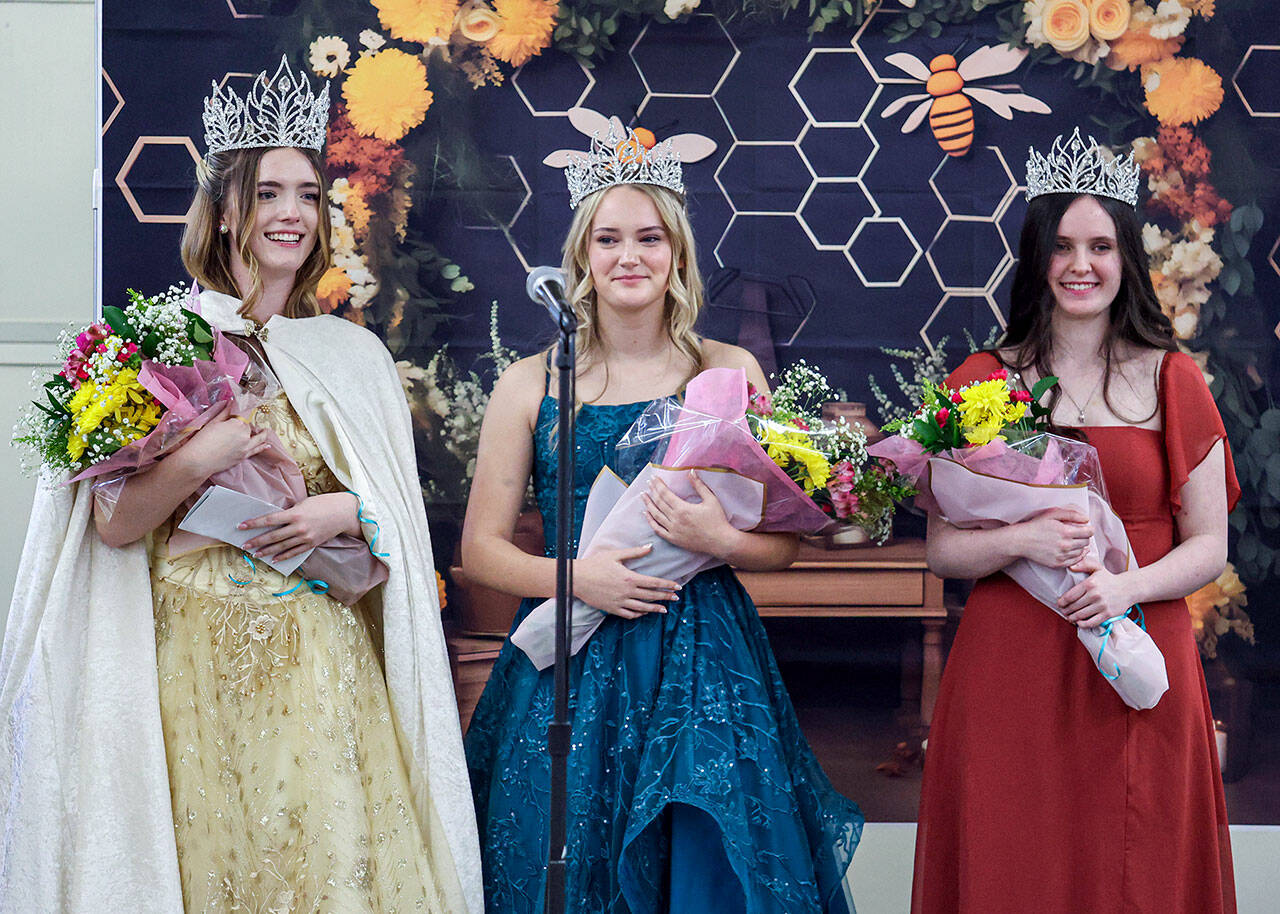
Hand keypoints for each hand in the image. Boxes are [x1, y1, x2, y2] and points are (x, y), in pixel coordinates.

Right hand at [182, 405, 272, 477]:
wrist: (198, 461)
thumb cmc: (203, 440)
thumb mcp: (214, 422)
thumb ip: (226, 412)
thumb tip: (232, 402)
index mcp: (237, 424)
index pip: (246, 413)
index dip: (246, 408)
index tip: (248, 402)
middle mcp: (245, 435)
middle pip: (248, 426)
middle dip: (245, 423)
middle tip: (238, 422)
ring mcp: (246, 447)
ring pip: (257, 437)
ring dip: (262, 433)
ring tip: (265, 430)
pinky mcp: (244, 456)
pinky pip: (257, 450)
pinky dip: (263, 446)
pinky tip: (267, 445)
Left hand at [241, 492, 359, 561]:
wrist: (344, 513)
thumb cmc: (323, 504)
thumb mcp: (304, 503)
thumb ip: (290, 512)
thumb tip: (276, 519)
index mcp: (295, 514)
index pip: (269, 519)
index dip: (254, 523)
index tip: (241, 526)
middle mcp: (299, 527)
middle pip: (273, 536)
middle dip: (257, 541)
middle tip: (244, 545)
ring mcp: (305, 537)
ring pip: (282, 546)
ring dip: (267, 551)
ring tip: (255, 553)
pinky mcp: (312, 544)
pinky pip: (294, 552)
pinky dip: (283, 556)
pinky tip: (274, 559)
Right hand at [573, 544, 680, 619]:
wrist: (576, 578)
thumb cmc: (595, 564)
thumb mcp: (615, 554)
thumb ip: (634, 552)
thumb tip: (650, 547)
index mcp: (630, 578)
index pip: (654, 582)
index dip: (667, 585)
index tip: (678, 587)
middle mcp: (627, 592)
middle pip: (651, 596)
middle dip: (665, 597)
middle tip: (676, 598)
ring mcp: (619, 602)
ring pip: (642, 608)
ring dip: (655, 609)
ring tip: (665, 610)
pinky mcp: (612, 609)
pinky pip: (629, 614)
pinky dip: (639, 614)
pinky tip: (644, 612)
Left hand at [642, 471, 734, 558]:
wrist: (720, 541)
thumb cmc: (717, 520)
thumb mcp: (711, 499)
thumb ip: (699, 485)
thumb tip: (691, 471)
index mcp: (683, 509)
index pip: (665, 494)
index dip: (658, 485)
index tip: (654, 478)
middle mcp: (675, 519)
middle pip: (659, 503)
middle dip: (652, 491)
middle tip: (648, 484)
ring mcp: (673, 530)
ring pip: (655, 515)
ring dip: (648, 504)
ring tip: (643, 496)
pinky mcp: (674, 539)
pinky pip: (658, 529)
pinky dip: (650, 521)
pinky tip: (646, 514)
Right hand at [1016, 507, 1092, 568]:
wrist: (1021, 541)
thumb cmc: (1036, 525)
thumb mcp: (1052, 514)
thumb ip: (1071, 514)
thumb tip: (1087, 519)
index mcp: (1066, 532)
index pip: (1089, 532)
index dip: (1089, 529)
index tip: (1085, 528)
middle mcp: (1066, 545)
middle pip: (1086, 542)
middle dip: (1084, 537)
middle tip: (1077, 534)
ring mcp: (1062, 556)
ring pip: (1081, 552)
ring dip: (1080, 546)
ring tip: (1072, 541)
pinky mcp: (1058, 564)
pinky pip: (1075, 561)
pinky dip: (1076, 556)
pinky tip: (1071, 550)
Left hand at [1057, 555, 1133, 627]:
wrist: (1129, 588)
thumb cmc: (1110, 579)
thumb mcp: (1097, 568)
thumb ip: (1084, 564)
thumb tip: (1070, 566)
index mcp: (1090, 584)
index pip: (1070, 596)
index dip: (1062, 602)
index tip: (1059, 604)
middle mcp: (1095, 595)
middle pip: (1074, 606)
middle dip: (1066, 610)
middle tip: (1063, 611)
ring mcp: (1102, 605)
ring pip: (1081, 615)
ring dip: (1072, 618)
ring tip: (1069, 617)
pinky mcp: (1108, 614)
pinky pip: (1092, 622)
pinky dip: (1083, 624)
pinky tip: (1079, 623)